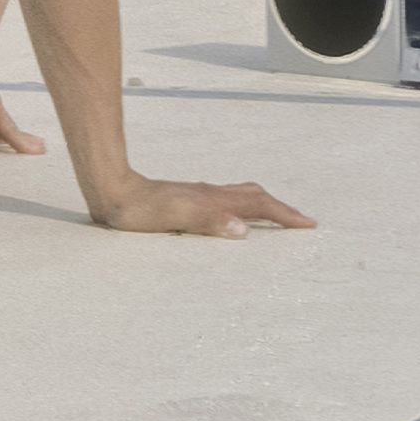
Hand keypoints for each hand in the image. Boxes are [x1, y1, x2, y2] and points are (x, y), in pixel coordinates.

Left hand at [86, 173, 316, 238]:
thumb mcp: (173, 218)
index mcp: (212, 200)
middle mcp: (209, 194)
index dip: (284, 215)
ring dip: (262, 205)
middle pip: (254, 195)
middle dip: (279, 208)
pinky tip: (231, 215)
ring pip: (239, 195)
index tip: (308, 224)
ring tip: (274, 216)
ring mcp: (198, 194)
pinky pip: (224, 199)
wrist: (110, 191)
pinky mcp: (186, 197)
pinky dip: (241, 206)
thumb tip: (243, 229)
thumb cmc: (139, 210)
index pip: (257, 205)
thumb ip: (207, 221)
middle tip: (300, 221)